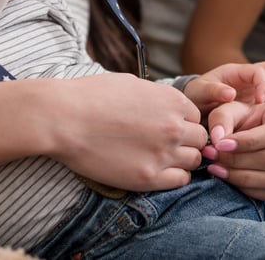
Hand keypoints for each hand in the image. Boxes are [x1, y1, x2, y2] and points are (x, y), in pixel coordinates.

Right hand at [48, 73, 207, 191]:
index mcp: (172, 101)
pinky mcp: (148, 177)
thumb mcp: (133, 84)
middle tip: (165, 144)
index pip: (196, 116)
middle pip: (200, 139)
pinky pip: (180, 181)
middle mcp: (174, 127)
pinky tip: (156, 170)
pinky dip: (174, 177)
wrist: (64, 118)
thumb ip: (157, 98)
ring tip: (160, 157)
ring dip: (182, 159)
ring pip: (194, 161)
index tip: (168, 127)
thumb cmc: (92, 96)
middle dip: (186, 140)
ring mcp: (163, 153)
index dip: (183, 122)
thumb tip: (165, 106)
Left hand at [183, 61, 264, 113]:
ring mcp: (254, 92)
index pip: (256, 71)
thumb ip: (212, 91)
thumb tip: (229, 93)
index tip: (261, 99)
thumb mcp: (199, 93)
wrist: (194, 108)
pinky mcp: (256, 106)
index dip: (261, 83)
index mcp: (236, 73)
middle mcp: (248, 80)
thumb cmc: (195, 98)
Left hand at [202, 98, 264, 200]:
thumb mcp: (229, 110)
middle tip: (212, 156)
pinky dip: (246, 189)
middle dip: (239, 160)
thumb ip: (222, 119)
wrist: (247, 133)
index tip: (220, 145)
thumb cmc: (239, 118)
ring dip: (240, 177)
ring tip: (215, 168)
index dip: (246, 142)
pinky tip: (227, 177)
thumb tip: (218, 139)